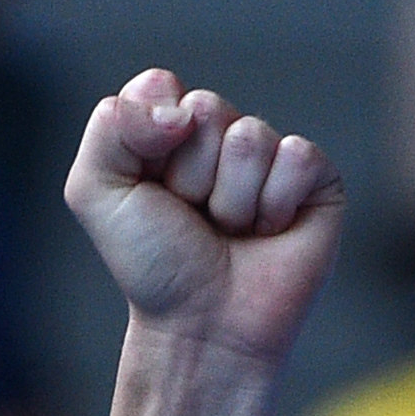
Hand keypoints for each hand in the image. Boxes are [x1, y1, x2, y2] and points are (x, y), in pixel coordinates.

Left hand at [65, 70, 343, 367]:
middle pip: (207, 108)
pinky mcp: (317, 179)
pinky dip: (273, 205)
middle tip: (193, 218)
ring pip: (249, 136)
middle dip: (190, 174)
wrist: (203, 327)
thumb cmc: (154, 265)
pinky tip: (269, 234)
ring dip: (230, 199)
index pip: (162, 88)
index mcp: (172, 132)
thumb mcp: (97, 192)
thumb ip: (111, 125)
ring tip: (230, 232)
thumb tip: (178, 101)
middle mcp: (222, 137)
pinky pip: (297, 155)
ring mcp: (271, 157)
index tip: (151, 189)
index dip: (151, 140)